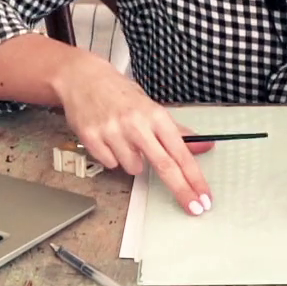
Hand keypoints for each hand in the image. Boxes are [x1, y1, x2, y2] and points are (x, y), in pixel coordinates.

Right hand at [51, 52, 213, 213]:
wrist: (83, 78)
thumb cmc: (120, 93)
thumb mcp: (151, 107)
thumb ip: (177, 131)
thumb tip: (204, 146)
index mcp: (155, 115)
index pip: (180, 152)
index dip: (194, 177)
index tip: (204, 196)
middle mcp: (136, 123)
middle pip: (164, 166)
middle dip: (181, 189)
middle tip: (193, 207)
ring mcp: (113, 131)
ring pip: (133, 168)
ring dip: (134, 162)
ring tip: (125, 140)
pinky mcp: (92, 138)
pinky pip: (111, 164)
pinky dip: (113, 157)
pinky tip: (109, 140)